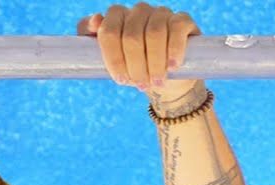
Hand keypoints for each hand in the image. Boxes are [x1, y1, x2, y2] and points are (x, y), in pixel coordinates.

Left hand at [78, 3, 200, 97]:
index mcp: (117, 15)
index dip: (114, 59)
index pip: (109, 32)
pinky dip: (174, 50)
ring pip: (154, 34)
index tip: (121, 80)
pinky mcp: (182, 20)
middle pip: (132, 36)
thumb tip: (94, 21)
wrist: (169, 78)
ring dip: (155, 63)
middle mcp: (138, 10)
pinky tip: (172, 66)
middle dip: (136, 66)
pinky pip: (177, 29)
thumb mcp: (111, 59)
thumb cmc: (136, 67)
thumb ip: (91, 39)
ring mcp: (161, 13)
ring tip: (157, 82)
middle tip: (140, 85)